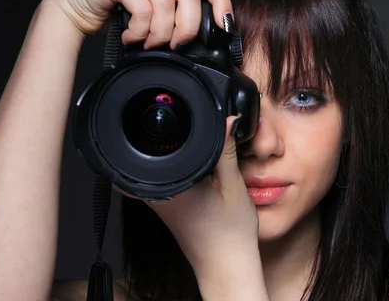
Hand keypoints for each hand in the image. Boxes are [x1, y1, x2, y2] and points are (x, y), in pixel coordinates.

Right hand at [43, 0, 233, 47]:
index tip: (224, 25)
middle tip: (176, 45)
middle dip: (186, 26)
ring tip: (148, 42)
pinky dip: (140, 30)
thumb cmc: (119, 13)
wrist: (78, 8)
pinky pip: (142, 7)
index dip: (220, 0)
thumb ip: (179, 14)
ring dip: (159, 32)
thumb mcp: (157, 14)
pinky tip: (132, 37)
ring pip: (166, 2)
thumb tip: (208, 34)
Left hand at [145, 115, 259, 275]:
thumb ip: (227, 151)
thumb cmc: (231, 235)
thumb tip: (227, 120)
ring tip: (200, 160)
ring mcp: (157, 202)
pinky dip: (178, 170)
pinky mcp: (163, 208)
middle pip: (155, 152)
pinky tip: (196, 173)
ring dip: (175, 156)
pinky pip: (163, 178)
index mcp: (173, 184)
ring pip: (157, 165)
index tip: (191, 123)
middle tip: (197, 145)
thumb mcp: (233, 186)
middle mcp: (158, 193)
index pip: (164, 143)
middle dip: (174, 142)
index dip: (178, 129)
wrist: (226, 267)